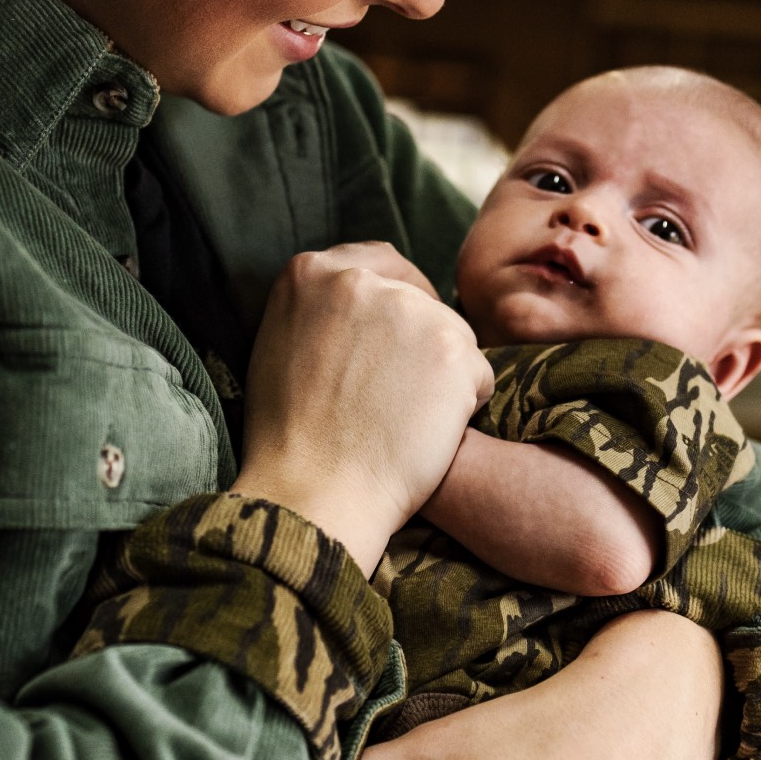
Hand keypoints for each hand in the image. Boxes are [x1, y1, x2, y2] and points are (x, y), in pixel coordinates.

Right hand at [235, 245, 492, 575]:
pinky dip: (465, 406)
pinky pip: (479, 373)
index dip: (396, 301)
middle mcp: (360, 279)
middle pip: (421, 299)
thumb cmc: (291, 440)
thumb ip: (321, 310)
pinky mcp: (452, 348)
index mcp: (309, 273)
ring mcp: (409, 309)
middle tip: (398, 396)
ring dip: (442, 375)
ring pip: (453, 336)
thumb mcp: (281, 346)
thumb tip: (361, 300)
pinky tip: (426, 436)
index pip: (380, 265)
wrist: (314, 494)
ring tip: (404, 423)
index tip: (394, 339)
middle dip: (420, 341)